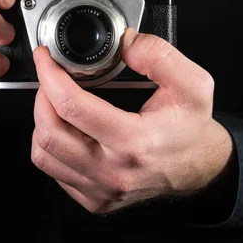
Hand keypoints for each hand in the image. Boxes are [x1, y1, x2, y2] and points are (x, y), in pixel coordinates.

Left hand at [31, 28, 232, 213]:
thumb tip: (125, 42)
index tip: (45, 59)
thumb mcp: (192, 84)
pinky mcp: (96, 200)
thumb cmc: (192, 128)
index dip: (50, 75)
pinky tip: (67, 130)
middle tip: (50, 79)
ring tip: (56, 104)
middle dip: (41, 97)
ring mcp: (102, 190)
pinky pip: (55, 171)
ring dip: (42, 122)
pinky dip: (51, 146)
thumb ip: (159, 56)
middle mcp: (113, 171)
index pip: (72, 107)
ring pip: (43, 155)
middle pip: (49, 133)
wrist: (201, 167)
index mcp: (134, 141)